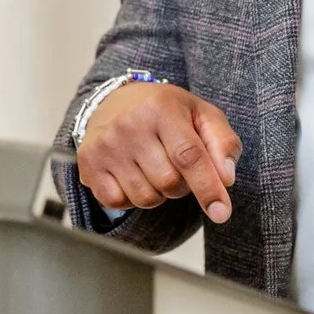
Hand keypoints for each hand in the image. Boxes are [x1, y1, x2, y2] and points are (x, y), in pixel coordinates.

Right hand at [75, 80, 242, 223]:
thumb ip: (223, 143)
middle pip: (169, 183)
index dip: (208, 188)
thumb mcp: (201, 115)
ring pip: (145, 198)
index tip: (221, 213)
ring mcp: (106, 145)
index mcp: (161, 108)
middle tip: (175, 165)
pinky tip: (132, 174)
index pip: (189, 157)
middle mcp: (129, 125)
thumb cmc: (164, 111)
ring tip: (154, 167)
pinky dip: (131, 197)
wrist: (115, 101)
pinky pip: (118, 202)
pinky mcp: (88, 163)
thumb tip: (225, 178)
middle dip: (182, 185)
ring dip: (158, 193)